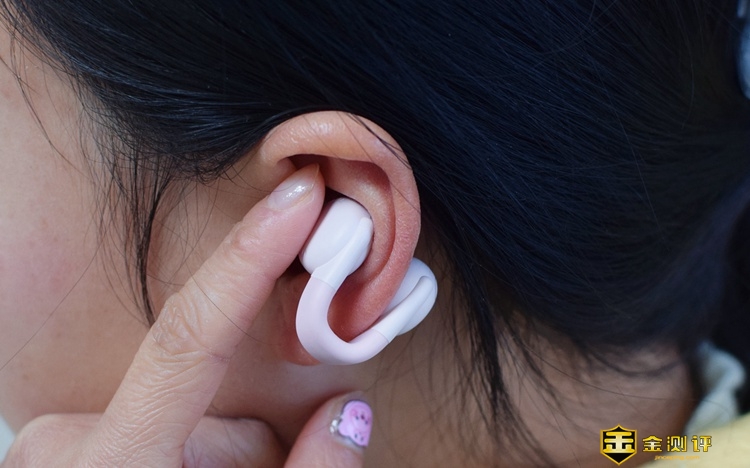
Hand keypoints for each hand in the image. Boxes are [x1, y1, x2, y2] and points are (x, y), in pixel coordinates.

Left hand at [3, 164, 366, 466]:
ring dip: (222, 463)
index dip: (249, 260)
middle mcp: (61, 449)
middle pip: (209, 410)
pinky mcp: (57, 451)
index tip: (297, 196)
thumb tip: (350, 410)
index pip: (190, 339)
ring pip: (187, 427)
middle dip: (251, 449)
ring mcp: (51, 450)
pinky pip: (154, 433)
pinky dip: (190, 461)